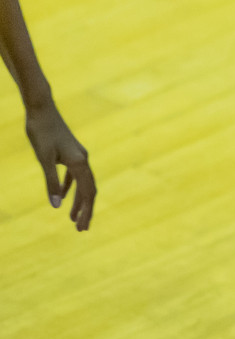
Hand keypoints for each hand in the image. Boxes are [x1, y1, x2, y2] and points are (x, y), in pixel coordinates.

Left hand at [24, 101, 95, 230]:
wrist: (41, 109)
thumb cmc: (41, 132)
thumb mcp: (43, 159)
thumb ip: (51, 182)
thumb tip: (56, 206)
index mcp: (79, 162)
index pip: (87, 193)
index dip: (86, 211)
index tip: (82, 228)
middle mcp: (83, 160)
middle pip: (89, 190)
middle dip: (86, 210)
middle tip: (81, 229)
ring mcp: (78, 156)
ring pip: (83, 184)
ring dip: (79, 201)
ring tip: (73, 218)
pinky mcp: (70, 153)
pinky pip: (74, 175)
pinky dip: (70, 188)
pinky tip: (63, 196)